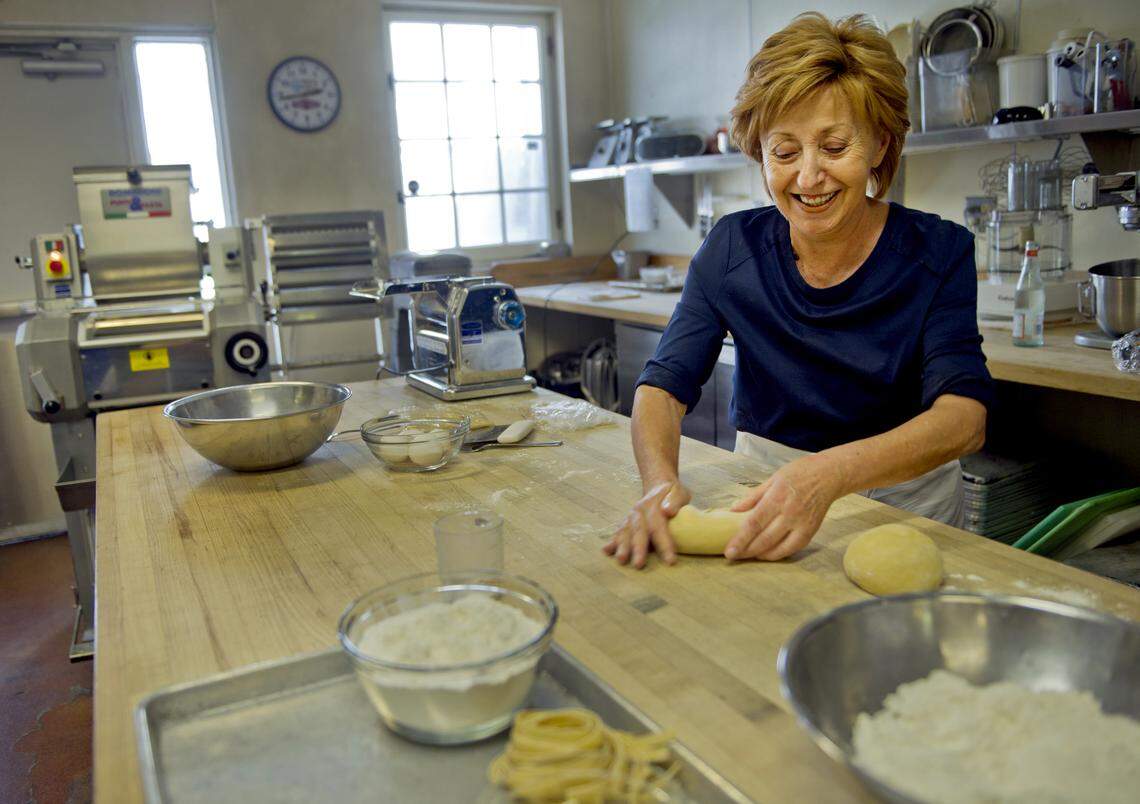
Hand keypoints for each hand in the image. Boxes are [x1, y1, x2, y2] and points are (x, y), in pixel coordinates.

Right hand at [603, 480, 690, 567]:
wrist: (658, 484)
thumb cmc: (672, 494)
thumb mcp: (678, 492)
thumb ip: (674, 501)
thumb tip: (667, 511)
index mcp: (654, 507)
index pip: (659, 527)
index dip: (664, 544)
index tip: (670, 561)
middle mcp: (639, 513)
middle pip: (639, 532)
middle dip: (638, 549)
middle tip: (638, 565)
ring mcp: (631, 517)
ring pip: (625, 532)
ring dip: (622, 546)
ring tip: (621, 560)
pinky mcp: (626, 522)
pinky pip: (619, 532)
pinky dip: (612, 542)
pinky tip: (606, 551)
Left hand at [725, 455, 842, 560]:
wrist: (828, 475)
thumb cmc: (798, 473)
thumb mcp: (772, 479)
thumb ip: (753, 496)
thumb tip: (733, 509)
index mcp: (778, 497)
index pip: (755, 523)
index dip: (741, 539)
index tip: (729, 550)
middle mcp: (791, 513)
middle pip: (765, 539)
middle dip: (747, 550)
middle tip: (732, 556)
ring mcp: (803, 524)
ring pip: (780, 548)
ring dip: (761, 555)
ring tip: (747, 555)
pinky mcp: (812, 530)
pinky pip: (793, 548)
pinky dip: (779, 554)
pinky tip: (767, 554)